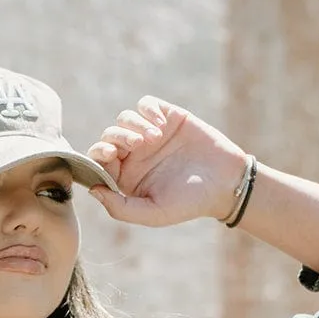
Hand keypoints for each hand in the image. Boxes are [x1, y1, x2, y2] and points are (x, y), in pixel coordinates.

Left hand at [85, 97, 249, 226]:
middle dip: (117, 137)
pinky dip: (148, 110)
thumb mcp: (153, 213)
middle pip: (109, 135)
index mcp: (126, 177)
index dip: (98, 154)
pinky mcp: (168, 117)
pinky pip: (145, 104)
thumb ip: (121, 208)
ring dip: (134, 125)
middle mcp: (135, 154)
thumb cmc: (189, 203)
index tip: (111, 155)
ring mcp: (151, 134)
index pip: (99, 160)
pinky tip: (161, 125)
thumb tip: (93, 190)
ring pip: (125, 118)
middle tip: (138, 145)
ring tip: (155, 138)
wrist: (225, 183)